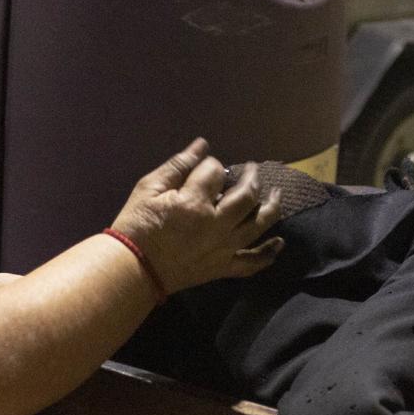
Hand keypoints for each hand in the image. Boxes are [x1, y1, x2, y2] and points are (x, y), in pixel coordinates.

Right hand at [109, 139, 285, 294]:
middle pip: (247, 195)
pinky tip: (280, 243)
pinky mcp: (222, 268)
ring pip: (258, 224)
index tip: (206, 166)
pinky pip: (251, 262)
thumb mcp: (149, 188)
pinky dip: (268, 253)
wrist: (133, 269)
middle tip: (252, 169)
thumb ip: (177, 165)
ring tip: (276, 194)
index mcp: (195, 202)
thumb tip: (201, 145)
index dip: (212, 165)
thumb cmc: (136, 225)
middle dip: (252, 177)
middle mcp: (216, 224)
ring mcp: (223, 248)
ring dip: (272, 207)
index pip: (215, 172)